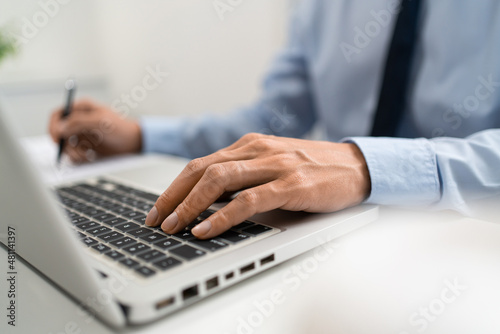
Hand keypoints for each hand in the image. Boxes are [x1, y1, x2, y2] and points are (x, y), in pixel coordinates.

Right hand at [48, 98, 141, 162]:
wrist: (133, 143)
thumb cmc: (120, 128)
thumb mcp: (100, 122)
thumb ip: (78, 122)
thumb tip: (58, 128)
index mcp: (81, 109)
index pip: (58, 115)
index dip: (53, 126)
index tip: (56, 138)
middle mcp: (78, 121)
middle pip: (58, 132)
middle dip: (64, 144)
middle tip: (74, 151)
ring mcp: (81, 134)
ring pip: (65, 144)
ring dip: (72, 152)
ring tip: (86, 155)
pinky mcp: (85, 146)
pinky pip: (73, 153)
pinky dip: (78, 157)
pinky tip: (89, 157)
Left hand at [145, 133, 370, 238]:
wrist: (356, 166)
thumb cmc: (313, 170)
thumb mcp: (272, 167)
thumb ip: (243, 177)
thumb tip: (208, 202)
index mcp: (249, 145)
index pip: (201, 164)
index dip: (174, 187)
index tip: (158, 208)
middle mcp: (257, 150)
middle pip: (201, 169)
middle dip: (173, 196)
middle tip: (156, 220)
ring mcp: (274, 165)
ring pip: (219, 181)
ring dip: (190, 205)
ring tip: (174, 226)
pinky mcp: (291, 184)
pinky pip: (249, 200)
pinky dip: (223, 216)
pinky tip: (207, 229)